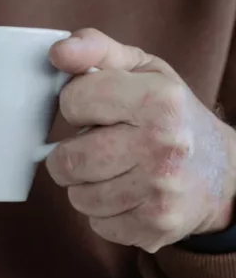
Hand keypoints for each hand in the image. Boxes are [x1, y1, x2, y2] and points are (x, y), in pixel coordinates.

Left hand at [46, 28, 235, 251]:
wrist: (223, 173)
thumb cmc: (171, 117)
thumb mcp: (143, 72)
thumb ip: (97, 51)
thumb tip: (58, 51)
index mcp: (159, 101)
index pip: (74, 101)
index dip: (77, 106)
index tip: (95, 109)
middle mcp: (162, 147)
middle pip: (67, 160)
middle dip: (71, 155)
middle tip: (97, 148)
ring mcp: (159, 192)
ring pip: (77, 197)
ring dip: (86, 186)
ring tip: (115, 172)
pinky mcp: (154, 227)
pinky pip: (97, 224)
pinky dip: (104, 213)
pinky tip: (127, 195)